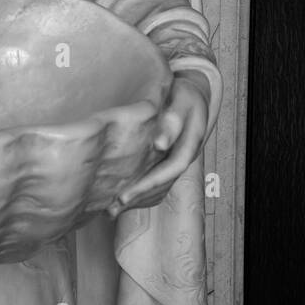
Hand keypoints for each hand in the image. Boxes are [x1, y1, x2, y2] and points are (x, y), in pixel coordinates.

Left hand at [107, 72, 209, 215]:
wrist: (192, 94)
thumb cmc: (183, 95)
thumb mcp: (181, 101)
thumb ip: (172, 121)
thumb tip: (160, 144)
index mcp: (190, 144)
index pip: (169, 171)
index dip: (148, 184)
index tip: (125, 195)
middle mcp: (183, 157)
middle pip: (162, 185)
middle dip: (137, 198)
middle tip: (111, 208)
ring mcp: (176, 161)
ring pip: (159, 188)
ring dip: (137, 201)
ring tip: (111, 210)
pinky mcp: (167, 162)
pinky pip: (157, 184)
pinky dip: (141, 194)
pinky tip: (123, 198)